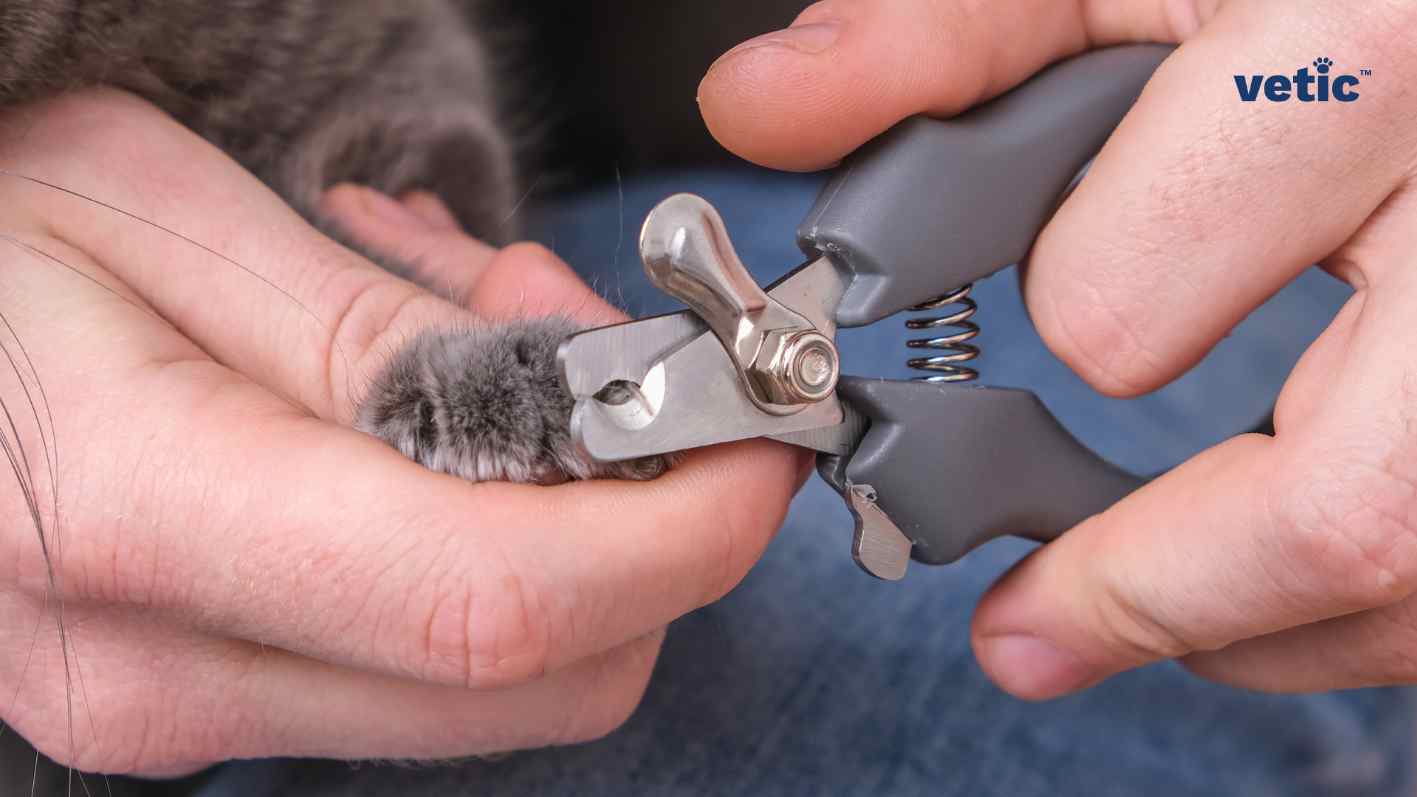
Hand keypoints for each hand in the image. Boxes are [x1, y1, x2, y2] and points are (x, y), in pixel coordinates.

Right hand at [0, 89, 807, 774]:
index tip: (751, 443)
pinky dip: (484, 547)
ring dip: (562, 522)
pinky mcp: (214, 704)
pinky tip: (424, 423)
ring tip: (477, 350)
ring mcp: (188, 710)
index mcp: (137, 515)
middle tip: (602, 352)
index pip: (495, 601)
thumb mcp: (153, 210)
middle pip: (542, 675)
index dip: (674, 534)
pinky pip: (427, 662)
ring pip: (505, 680)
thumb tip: (573, 400)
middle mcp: (165, 670)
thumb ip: (381, 331)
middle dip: (640, 519)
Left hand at [701, 1, 1416, 697]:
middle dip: (1152, 597)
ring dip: (1248, 623)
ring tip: (1136, 603)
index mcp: (1359, 59)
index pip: (1132, 299)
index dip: (1054, 333)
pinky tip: (1260, 564)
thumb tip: (760, 104)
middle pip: (1346, 512)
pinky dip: (1345, 599)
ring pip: (1415, 575)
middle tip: (1026, 629)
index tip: (980, 375)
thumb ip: (948, 36)